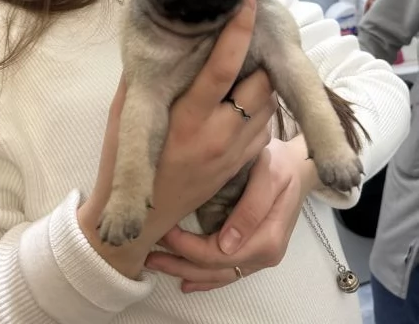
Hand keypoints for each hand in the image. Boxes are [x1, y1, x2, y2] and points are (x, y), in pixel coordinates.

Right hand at [78, 0, 276, 278]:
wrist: (144, 220)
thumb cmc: (126, 164)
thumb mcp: (123, 116)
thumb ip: (142, 80)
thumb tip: (160, 41)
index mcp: (186, 117)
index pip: (222, 67)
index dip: (238, 31)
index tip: (248, 2)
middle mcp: (218, 134)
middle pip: (259, 83)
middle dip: (258, 59)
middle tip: (247, 45)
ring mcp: (234, 153)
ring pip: (268, 105)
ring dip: (260, 84)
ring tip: (243, 74)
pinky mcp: (242, 166)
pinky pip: (265, 128)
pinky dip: (259, 111)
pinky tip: (239, 106)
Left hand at [145, 136, 320, 291]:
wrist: (298, 167)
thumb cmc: (281, 165)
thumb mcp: (269, 176)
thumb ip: (251, 208)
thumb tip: (227, 245)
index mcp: (267, 239)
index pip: (218, 254)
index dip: (188, 247)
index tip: (165, 230)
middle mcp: (264, 255)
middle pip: (214, 269)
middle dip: (180, 262)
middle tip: (149, 250)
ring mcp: (259, 257)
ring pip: (217, 274)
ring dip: (186, 271)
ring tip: (157, 262)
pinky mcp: (254, 252)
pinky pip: (227, 272)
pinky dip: (204, 278)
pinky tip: (185, 280)